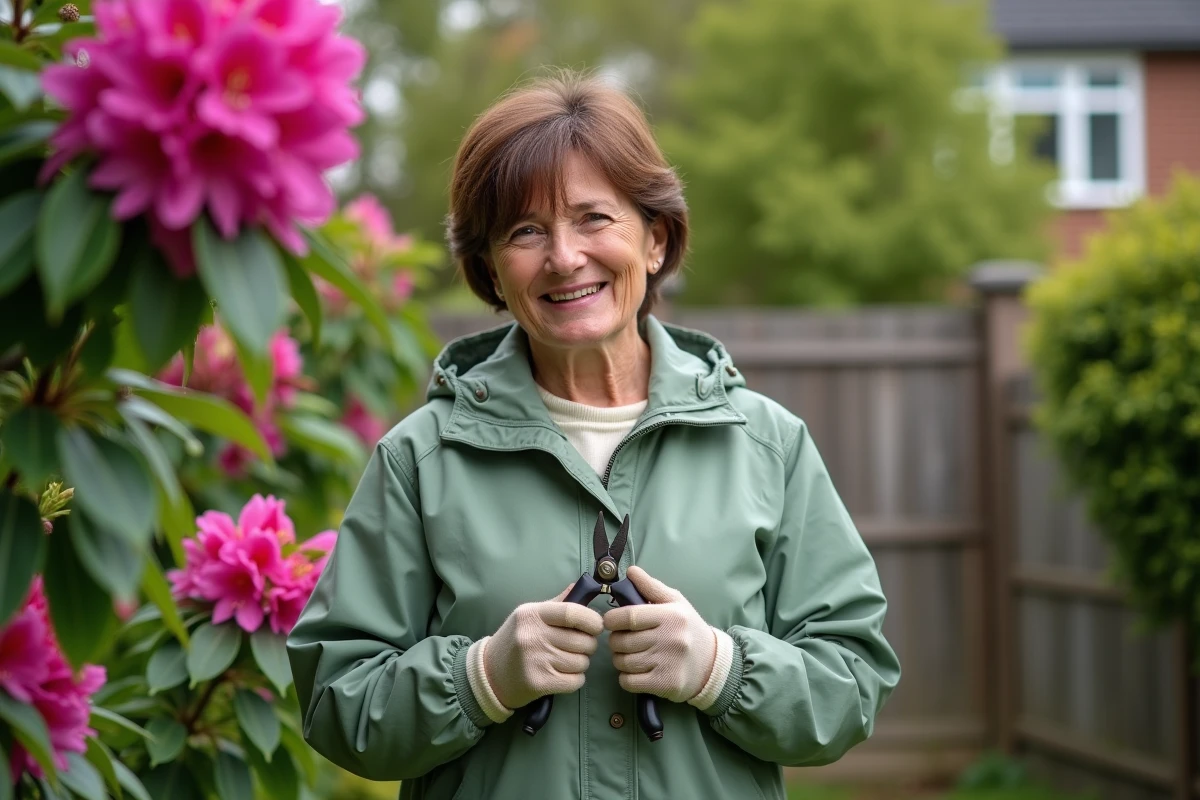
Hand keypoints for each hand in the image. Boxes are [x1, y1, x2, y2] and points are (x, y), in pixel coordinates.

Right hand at [481, 585, 603, 710]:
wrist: (489, 673)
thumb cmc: (514, 640)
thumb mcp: (529, 615)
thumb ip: (556, 604)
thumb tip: (579, 587)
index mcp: (532, 614)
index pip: (573, 613)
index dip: (592, 620)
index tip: (596, 626)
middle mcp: (533, 636)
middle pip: (583, 641)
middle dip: (588, 645)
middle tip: (578, 647)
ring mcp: (535, 661)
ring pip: (581, 662)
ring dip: (581, 663)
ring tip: (566, 661)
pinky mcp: (539, 683)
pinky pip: (576, 681)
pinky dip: (575, 679)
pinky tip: (563, 675)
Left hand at [603, 566, 717, 703]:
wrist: (712, 663)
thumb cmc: (688, 629)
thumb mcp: (675, 603)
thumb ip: (651, 587)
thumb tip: (631, 571)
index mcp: (671, 616)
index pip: (628, 616)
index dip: (612, 619)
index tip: (611, 621)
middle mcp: (670, 639)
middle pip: (622, 641)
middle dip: (615, 641)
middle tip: (622, 640)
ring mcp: (668, 663)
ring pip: (623, 662)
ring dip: (620, 659)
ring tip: (630, 654)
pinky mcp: (665, 684)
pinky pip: (629, 682)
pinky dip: (626, 677)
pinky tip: (636, 671)